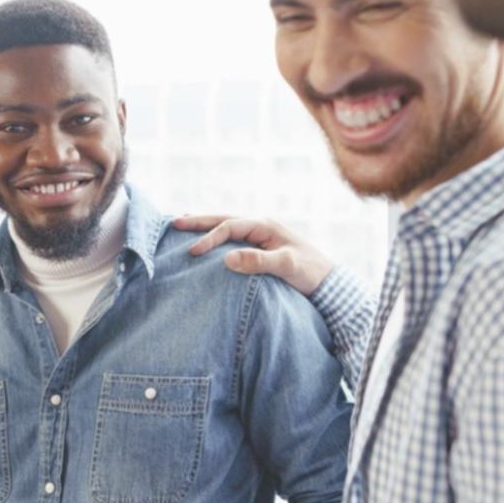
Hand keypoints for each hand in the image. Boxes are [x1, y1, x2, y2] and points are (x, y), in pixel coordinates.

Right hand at [172, 214, 333, 295]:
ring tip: (184, 222)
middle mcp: (261, 226)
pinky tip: (208, 239)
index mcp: (265, 226)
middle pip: (224, 218)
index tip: (193, 253)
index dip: (209, 238)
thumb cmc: (310, 273)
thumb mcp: (286, 266)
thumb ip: (258, 261)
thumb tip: (227, 258)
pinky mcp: (261, 247)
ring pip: (227, 225)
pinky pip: (233, 237)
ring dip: (206, 224)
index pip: (230, 227)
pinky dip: (217, 235)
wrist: (328, 283)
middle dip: (199, 221)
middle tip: (174, 222)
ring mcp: (261, 236)